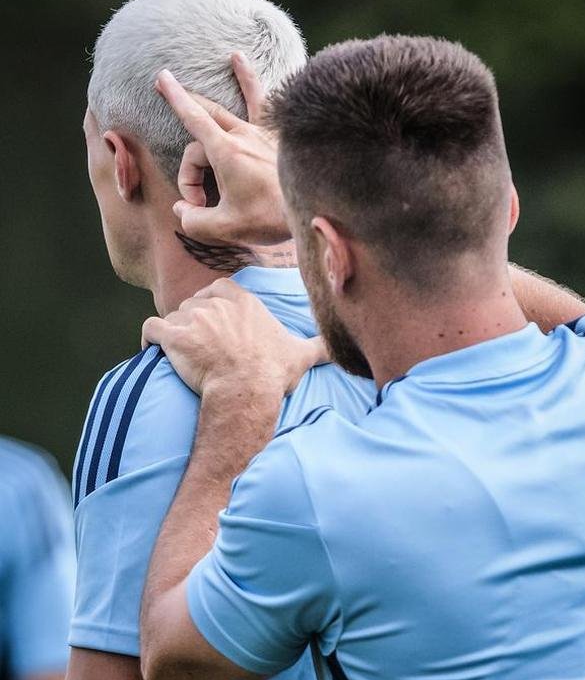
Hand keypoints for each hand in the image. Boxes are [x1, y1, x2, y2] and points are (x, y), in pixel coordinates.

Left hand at [142, 279, 327, 397]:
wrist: (246, 390)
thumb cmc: (271, 372)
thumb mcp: (300, 355)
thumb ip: (319, 345)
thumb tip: (339, 347)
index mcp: (243, 301)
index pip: (219, 290)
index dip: (212, 304)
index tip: (214, 323)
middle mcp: (216, 303)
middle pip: (194, 303)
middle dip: (192, 320)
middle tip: (196, 343)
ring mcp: (192, 317)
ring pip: (174, 315)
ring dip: (173, 332)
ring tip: (177, 353)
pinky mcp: (173, 335)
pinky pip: (151, 328)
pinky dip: (149, 339)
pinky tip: (152, 350)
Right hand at [155, 54, 289, 245]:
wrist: (312, 211)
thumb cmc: (270, 219)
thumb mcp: (225, 228)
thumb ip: (194, 221)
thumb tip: (182, 211)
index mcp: (225, 151)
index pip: (193, 117)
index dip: (175, 98)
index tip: (162, 79)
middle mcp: (243, 135)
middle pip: (204, 127)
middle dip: (188, 141)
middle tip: (182, 156)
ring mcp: (263, 134)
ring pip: (237, 108)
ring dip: (237, 83)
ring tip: (234, 57)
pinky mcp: (279, 141)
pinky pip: (270, 108)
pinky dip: (265, 88)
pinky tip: (269, 75)